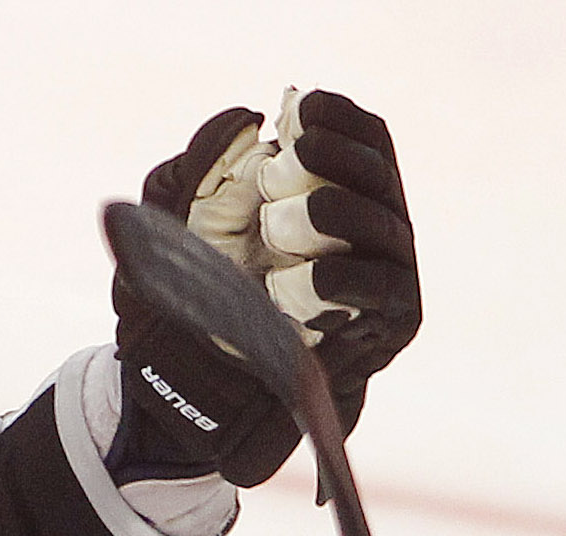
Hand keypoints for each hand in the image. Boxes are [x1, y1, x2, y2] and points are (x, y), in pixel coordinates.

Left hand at [110, 89, 419, 486]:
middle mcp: (375, 230)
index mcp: (337, 195)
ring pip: (376, 221)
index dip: (340, 117)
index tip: (301, 109)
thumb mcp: (174, 228)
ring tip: (275, 229)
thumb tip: (244, 122)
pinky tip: (290, 282)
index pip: (366, 138)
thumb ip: (200, 167)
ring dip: (323, 215)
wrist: (192, 395)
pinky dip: (332, 276)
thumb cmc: (190, 303)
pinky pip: (374, 287)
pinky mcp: (391, 325)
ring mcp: (389, 276)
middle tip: (276, 177)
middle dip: (327, 160)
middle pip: (375, 170)